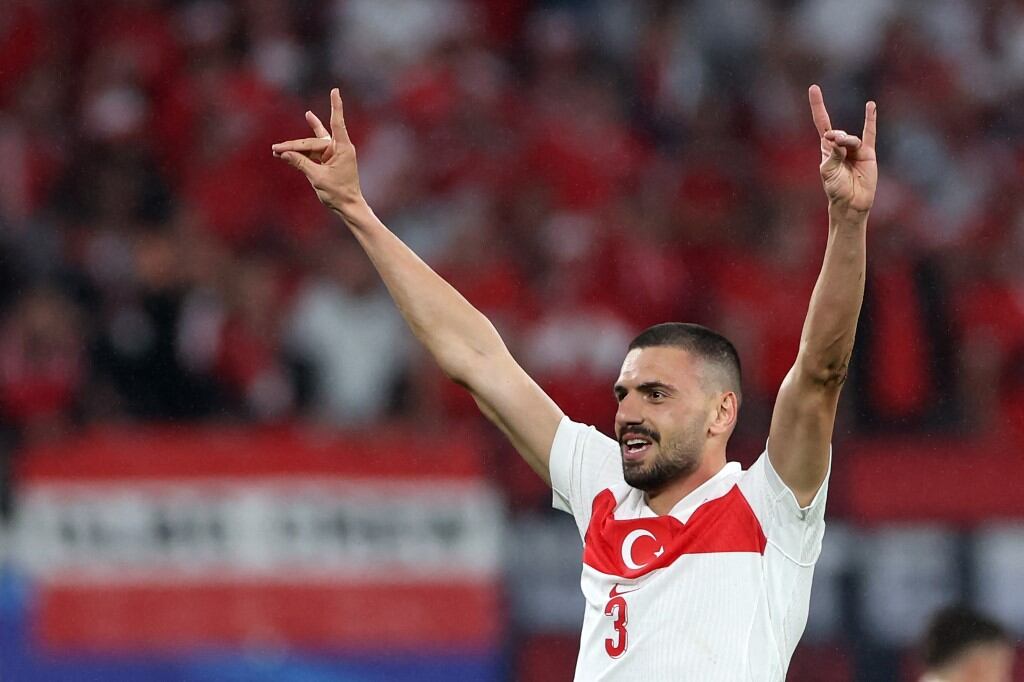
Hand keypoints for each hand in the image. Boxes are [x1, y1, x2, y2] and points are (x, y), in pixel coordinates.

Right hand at [272, 88, 363, 216]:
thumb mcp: (317, 177)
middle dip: (294, 145)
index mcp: (342, 148)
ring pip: (310, 146)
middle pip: (313, 142)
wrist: (347, 206)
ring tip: (276, 149)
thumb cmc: (338, 193)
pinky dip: (299, 154)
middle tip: (276, 148)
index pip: (336, 123)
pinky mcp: (327, 160)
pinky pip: (311, 153)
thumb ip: (300, 163)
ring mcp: (332, 154)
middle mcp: (338, 148)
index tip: (335, 90)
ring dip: (294, 149)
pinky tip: (285, 150)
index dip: (335, 106)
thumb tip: (284, 153)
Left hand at [808, 85, 876, 216]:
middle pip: (837, 134)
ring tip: (846, 148)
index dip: (818, 106)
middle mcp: (840, 146)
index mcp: (827, 149)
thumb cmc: (835, 189)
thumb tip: (838, 140)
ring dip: (848, 142)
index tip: (814, 88)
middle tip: (834, 140)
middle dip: (836, 137)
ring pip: (852, 139)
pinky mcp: (868, 154)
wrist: (850, 203)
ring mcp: (855, 149)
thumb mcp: (828, 172)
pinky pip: (869, 134)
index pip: (822, 122)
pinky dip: (870, 120)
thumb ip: (833, 155)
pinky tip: (870, 106)